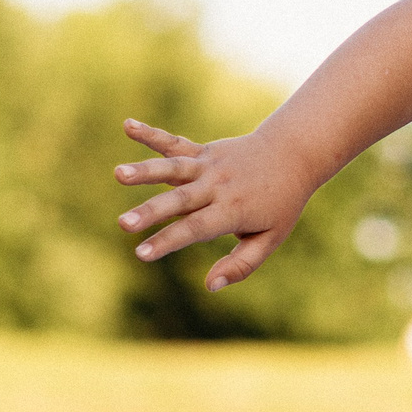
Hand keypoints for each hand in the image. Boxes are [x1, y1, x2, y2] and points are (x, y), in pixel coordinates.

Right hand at [112, 119, 316, 290]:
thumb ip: (241, 264)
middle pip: (179, 201)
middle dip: (150, 212)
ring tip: (118, 174)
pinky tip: (127, 125)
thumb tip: (211, 286)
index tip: (141, 254)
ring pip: (174, 168)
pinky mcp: (204, 151)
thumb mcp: (271, 238)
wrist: (294, 154)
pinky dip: (151, 134)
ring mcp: (210, 165)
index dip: (167, 241)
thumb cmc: (281, 203)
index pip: (195, 228)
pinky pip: (175, 142)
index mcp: (233, 210)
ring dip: (145, 170)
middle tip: (123, 223)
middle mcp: (218, 186)